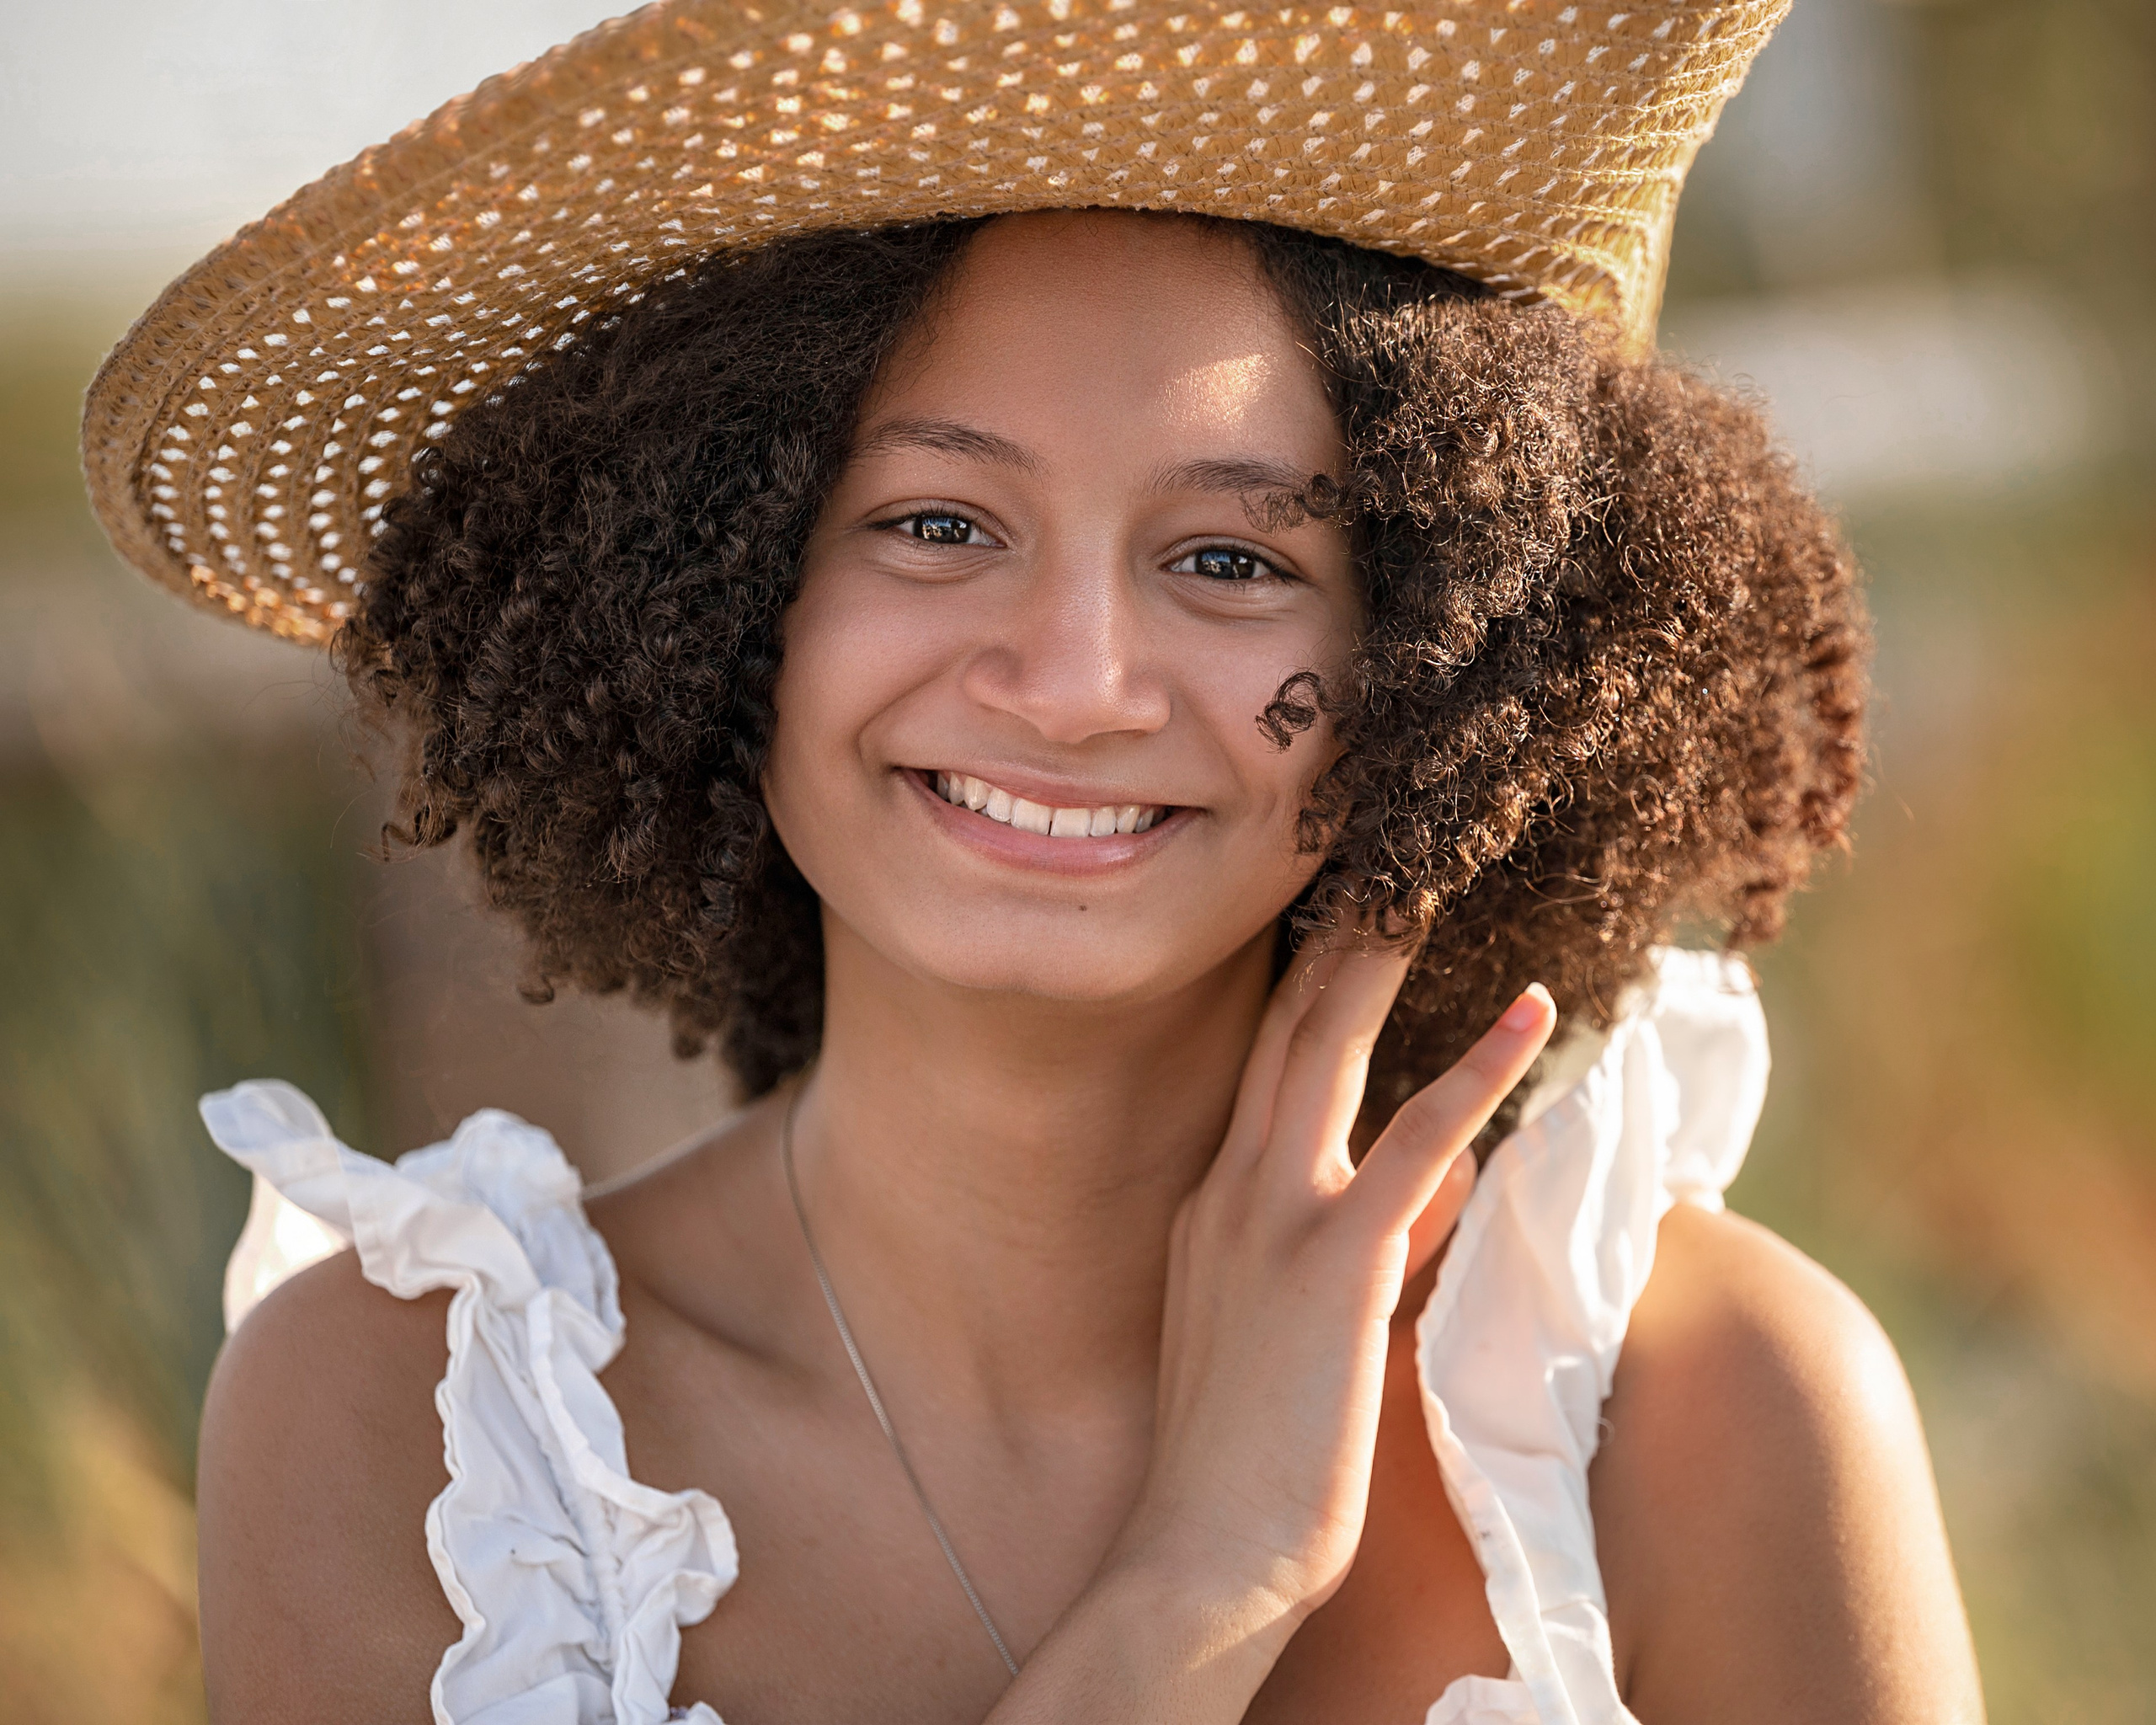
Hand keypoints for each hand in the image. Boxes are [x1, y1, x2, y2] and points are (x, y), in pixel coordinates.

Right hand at [985, 940, 1553, 1721]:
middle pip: (1282, 1032)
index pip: (1259, 1070)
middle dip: (1326, 942)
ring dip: (1377, 963)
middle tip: (1373, 859)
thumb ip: (1342, 1253)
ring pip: (1326, 1052)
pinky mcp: (1334, 1261)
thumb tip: (1424, 1195)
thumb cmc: (1243, 1459)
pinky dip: (1478, 1068)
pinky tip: (1533, 1014)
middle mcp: (1230, 1189)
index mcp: (1213, 1205)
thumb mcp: (1273, 1333)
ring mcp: (1273, 1217)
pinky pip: (1416, 1139)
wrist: (1204, 1551)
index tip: (1335, 920)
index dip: (1299, 988)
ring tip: (1425, 886)